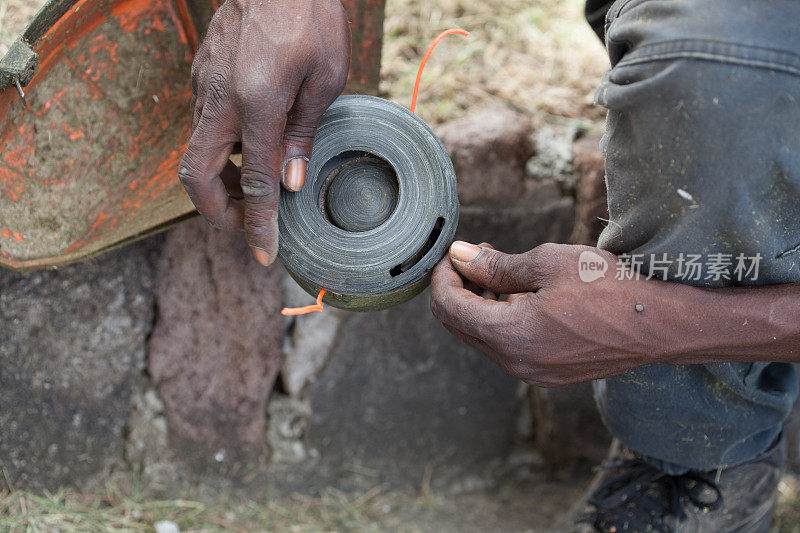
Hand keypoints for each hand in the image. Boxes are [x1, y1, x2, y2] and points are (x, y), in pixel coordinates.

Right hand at [178, 0, 350, 264]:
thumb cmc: (310, 17)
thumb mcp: (324, 78)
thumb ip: (303, 133)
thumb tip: (290, 183)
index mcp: (256, 104)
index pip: (253, 182)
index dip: (259, 226)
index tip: (264, 256)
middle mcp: (219, 100)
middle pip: (196, 177)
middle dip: (219, 213)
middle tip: (251, 225)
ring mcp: (203, 87)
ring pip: (197, 153)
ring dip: (221, 182)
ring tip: (258, 189)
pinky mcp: (201, 76)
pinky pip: (203, 126)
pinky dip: (222, 151)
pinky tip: (251, 147)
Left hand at [430, 241, 656, 386]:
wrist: (662, 323)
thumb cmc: (609, 287)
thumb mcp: (547, 263)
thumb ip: (495, 265)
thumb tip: (460, 256)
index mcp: (509, 336)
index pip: (449, 307)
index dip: (442, 276)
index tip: (453, 253)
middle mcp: (515, 363)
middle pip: (460, 325)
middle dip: (459, 289)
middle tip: (474, 257)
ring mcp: (533, 373)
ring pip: (485, 337)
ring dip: (481, 304)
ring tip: (501, 270)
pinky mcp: (549, 373)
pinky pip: (509, 347)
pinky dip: (503, 320)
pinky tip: (522, 295)